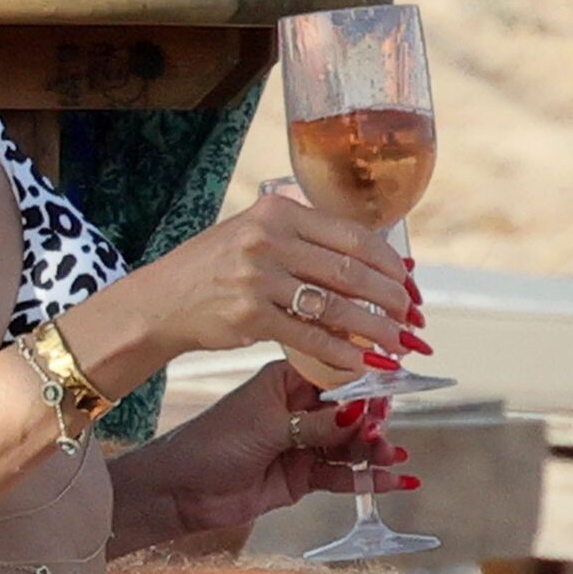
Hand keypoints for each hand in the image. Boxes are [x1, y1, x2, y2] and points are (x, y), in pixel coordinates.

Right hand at [155, 195, 423, 369]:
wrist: (162, 300)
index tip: (408, 283)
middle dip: (391, 298)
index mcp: (278, 212)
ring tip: (397, 344)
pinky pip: (309, 337)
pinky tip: (360, 361)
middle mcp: (268, 239)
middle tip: (410, 317)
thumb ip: (304, 241)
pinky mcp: (249, 316)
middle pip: (351, 271)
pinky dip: (341, 352)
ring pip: (336, 306)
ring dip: (375, 329)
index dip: (389, 263)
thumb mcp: (255, 234)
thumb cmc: (215, 268)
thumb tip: (371, 264)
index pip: (352, 234)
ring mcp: (257, 278)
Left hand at [156, 361, 416, 537]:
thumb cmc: (213, 443)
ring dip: (373, 449)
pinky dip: (368, 478)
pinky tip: (396, 480)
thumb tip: (361, 413)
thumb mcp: (267, 426)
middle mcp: (299, 408)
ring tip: (390, 455)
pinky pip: (344, 475)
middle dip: (372, 419)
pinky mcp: (304, 476)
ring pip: (350, 444)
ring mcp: (303, 442)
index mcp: (287, 380)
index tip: (390, 387)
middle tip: (383, 429)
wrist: (181, 491)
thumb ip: (316, 423)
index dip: (365, 381)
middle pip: (351, 410)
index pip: (336, 374)